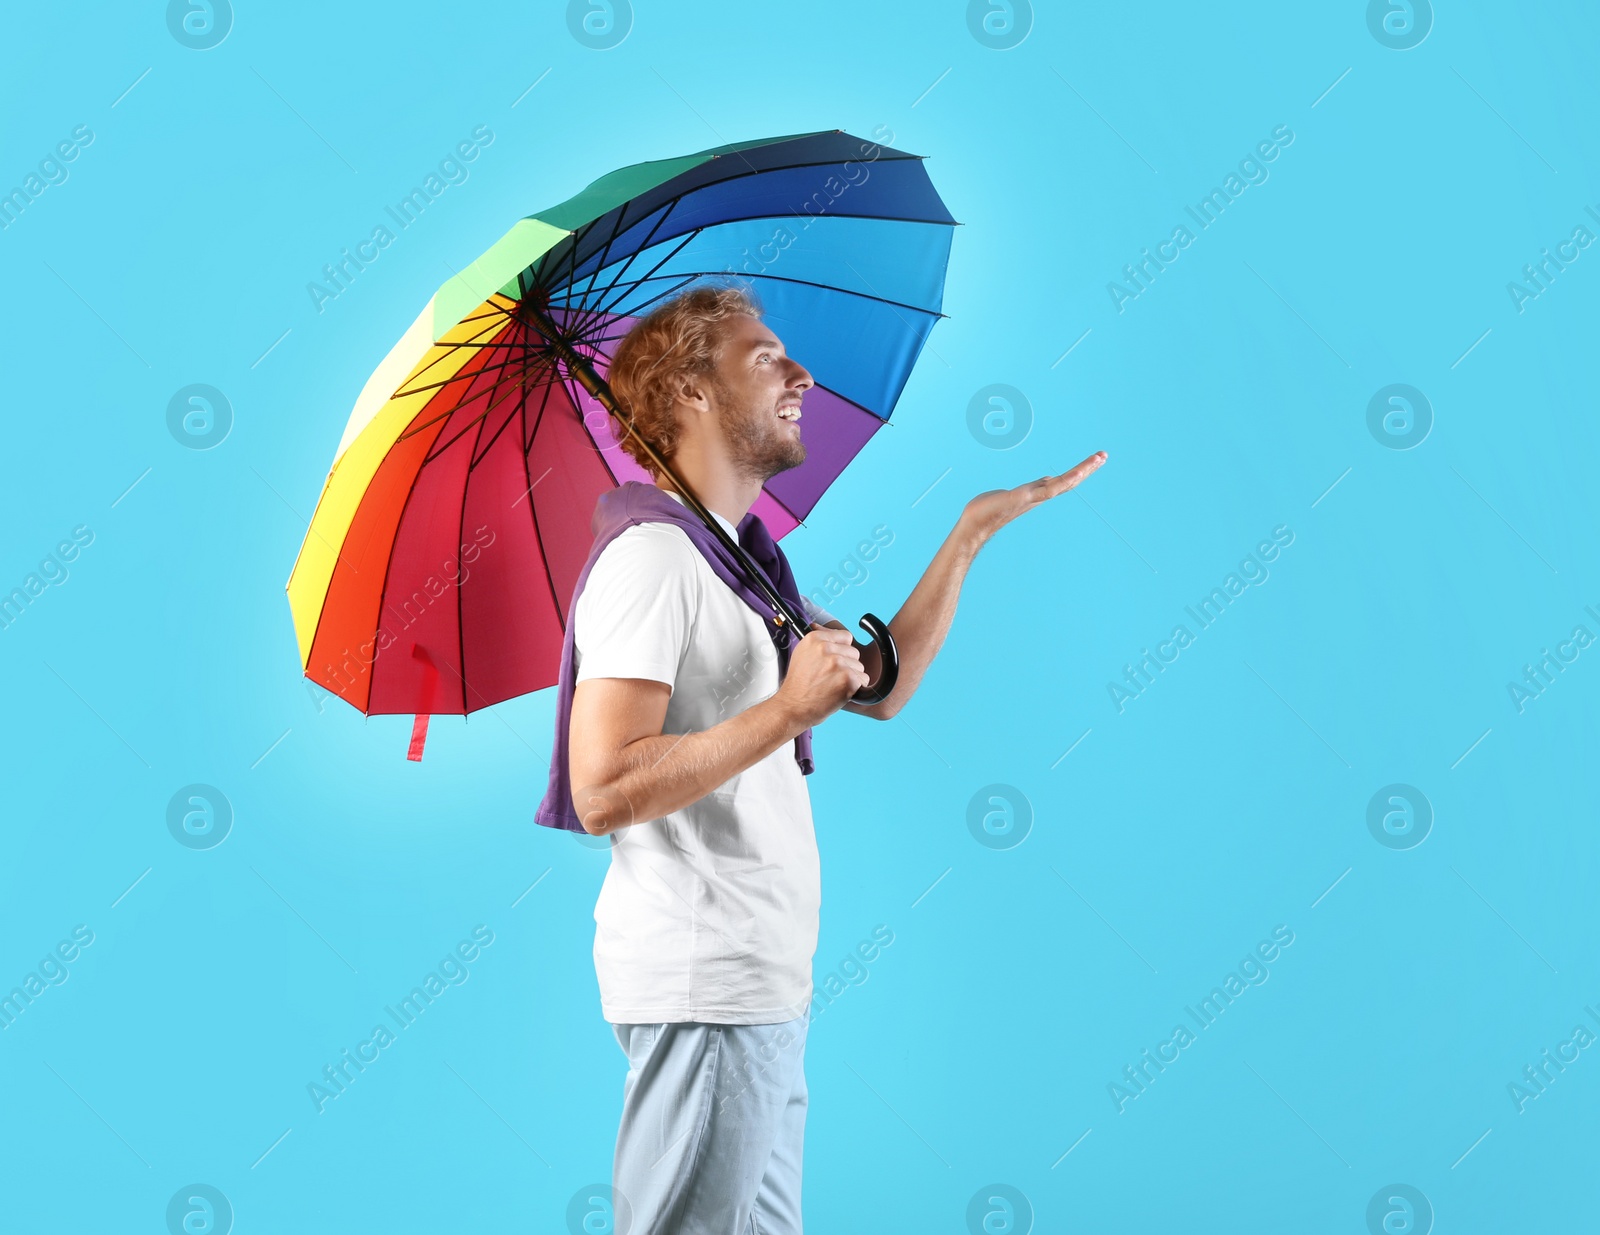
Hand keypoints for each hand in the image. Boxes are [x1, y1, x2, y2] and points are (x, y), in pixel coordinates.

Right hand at [776, 627, 868, 728]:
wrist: (792, 707)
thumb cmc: (797, 685)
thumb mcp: (801, 654)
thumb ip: (816, 641)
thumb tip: (819, 625)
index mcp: (815, 638)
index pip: (846, 637)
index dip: (842, 651)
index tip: (832, 662)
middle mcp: (826, 648)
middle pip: (854, 653)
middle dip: (847, 666)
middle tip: (829, 678)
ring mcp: (837, 663)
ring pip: (859, 667)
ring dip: (851, 678)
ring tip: (832, 686)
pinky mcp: (848, 679)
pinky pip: (863, 680)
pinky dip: (855, 689)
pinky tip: (838, 693)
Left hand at [960, 451, 1107, 543]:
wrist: (974, 525)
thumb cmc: (988, 510)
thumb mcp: (1014, 493)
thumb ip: (1031, 489)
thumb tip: (1045, 481)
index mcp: (1037, 493)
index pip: (1063, 480)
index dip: (1080, 470)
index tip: (1095, 459)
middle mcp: (1039, 496)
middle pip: (1068, 481)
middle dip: (1087, 468)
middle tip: (1104, 455)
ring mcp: (1033, 497)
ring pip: (1063, 483)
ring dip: (1081, 471)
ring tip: (1098, 458)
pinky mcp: (1024, 498)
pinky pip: (1049, 489)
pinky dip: (1064, 481)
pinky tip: (1076, 474)